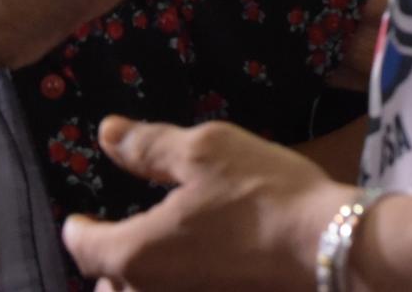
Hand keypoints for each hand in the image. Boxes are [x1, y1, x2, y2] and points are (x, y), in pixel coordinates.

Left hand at [62, 116, 350, 290]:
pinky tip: (191, 272)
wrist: (333, 249)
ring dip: (133, 285)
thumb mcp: (204, 152)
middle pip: (108, 287)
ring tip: (145, 264)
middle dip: (105, 267)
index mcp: (137, 255)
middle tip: (109, 244)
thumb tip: (107, 134)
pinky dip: (173, 287)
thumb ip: (148, 147)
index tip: (77, 218)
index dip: (78, 228)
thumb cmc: (264, 195)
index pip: (84, 247)